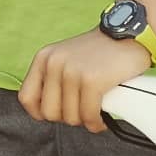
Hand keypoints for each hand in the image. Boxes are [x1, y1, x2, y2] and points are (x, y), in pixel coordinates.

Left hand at [18, 29, 152, 131]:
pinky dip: (96, 123)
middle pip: (49, 113)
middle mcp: (54, 63)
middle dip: (68, 117)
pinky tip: (102, 118)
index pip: (27, 98)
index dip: (42, 112)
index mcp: (44, 58)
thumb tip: (47, 112)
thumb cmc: (101, 51)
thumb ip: (53, 79)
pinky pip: (89, 116)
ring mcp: (72, 72)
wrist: (129, 32)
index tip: (60, 111)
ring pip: (71, 118)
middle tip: (83, 109)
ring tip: (95, 110)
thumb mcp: (66, 57)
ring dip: (85, 120)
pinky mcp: (92, 80)